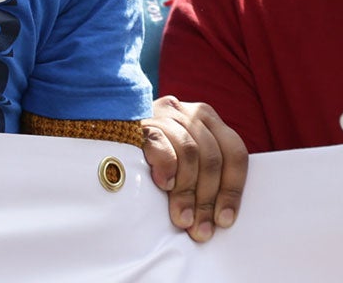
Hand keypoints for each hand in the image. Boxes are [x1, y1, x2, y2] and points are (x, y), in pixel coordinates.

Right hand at [142, 95, 247, 242]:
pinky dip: (167, 167)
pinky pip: (160, 144)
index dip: (233, 189)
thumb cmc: (153, 158)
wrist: (108, 134)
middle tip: (200, 231)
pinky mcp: (141, 123)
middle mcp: (190, 113)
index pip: (234, 151)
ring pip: (190, 152)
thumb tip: (219, 218)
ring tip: (182, 220)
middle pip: (213, 157)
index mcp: (209, 120)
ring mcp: (165, 115)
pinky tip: (164, 186)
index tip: (224, 221)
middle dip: (208, 199)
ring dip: (188, 192)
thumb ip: (202, 174)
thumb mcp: (185, 160)